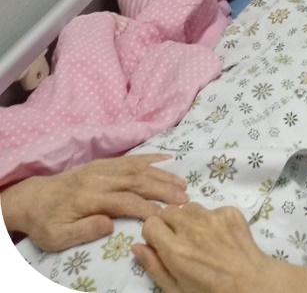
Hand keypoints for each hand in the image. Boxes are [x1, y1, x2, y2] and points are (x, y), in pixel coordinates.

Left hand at [1, 157, 186, 253]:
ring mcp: (101, 168)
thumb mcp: (59, 236)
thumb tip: (111, 224)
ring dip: (161, 173)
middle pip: (136, 180)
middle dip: (162, 188)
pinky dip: (149, 157)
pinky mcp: (102, 164)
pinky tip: (165, 157)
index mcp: (89, 196)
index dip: (147, 208)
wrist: (33, 199)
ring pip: (137, 167)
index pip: (125, 200)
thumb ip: (85, 230)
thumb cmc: (47, 222)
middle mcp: (99, 177)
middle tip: (185, 197)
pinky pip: (129, 159)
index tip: (166, 216)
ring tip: (182, 182)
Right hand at [135, 204, 271, 292]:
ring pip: (189, 208)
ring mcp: (212, 217)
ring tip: (200, 242)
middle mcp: (192, 227)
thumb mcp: (177, 291)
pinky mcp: (230, 212)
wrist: (254, 287)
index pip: (150, 223)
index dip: (153, 236)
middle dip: (169, 225)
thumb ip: (155, 268)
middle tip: (180, 245)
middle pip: (167, 211)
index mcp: (175, 250)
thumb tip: (137, 247)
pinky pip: (211, 209)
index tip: (161, 247)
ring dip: (188, 220)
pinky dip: (211, 221)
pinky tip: (219, 239)